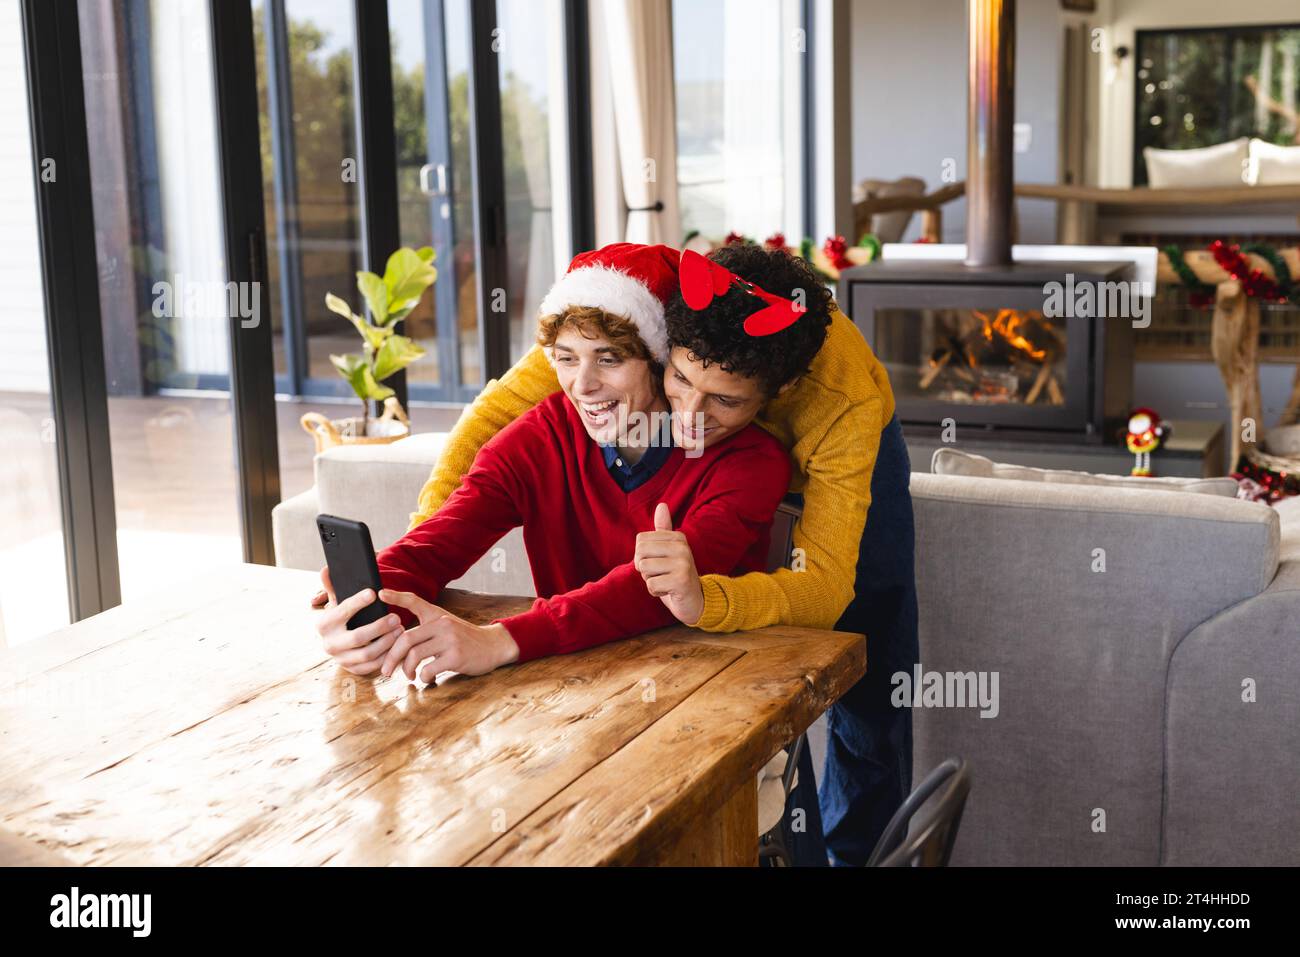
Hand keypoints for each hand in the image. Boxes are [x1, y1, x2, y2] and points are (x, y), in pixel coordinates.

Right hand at [313, 566, 403, 675]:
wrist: (338, 643)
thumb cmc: (342, 618)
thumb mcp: (336, 603)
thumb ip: (333, 586)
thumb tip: (326, 569)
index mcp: (324, 624)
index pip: (342, 611)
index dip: (357, 602)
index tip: (374, 593)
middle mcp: (329, 644)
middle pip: (358, 637)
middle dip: (379, 627)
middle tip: (396, 617)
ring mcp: (341, 659)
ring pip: (367, 654)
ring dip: (387, 642)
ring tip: (400, 629)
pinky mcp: (352, 669)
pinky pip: (372, 666)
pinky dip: (386, 656)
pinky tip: (397, 644)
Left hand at [378, 589, 519, 681]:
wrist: (493, 646)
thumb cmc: (464, 639)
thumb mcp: (446, 625)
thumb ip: (426, 626)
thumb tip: (400, 636)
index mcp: (438, 616)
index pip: (414, 602)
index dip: (396, 596)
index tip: (381, 593)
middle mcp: (443, 625)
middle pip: (406, 639)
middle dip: (391, 657)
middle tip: (385, 671)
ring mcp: (450, 641)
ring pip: (414, 656)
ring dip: (407, 670)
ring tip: (409, 676)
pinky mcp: (457, 657)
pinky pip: (428, 669)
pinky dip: (424, 677)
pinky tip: (428, 678)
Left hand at [635, 502, 703, 625]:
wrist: (695, 600)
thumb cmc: (675, 574)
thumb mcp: (668, 550)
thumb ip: (663, 529)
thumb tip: (662, 505)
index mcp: (677, 537)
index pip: (640, 540)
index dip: (642, 555)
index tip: (658, 562)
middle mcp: (682, 547)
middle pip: (640, 553)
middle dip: (643, 568)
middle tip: (659, 574)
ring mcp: (683, 563)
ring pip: (644, 569)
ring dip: (650, 580)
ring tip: (665, 581)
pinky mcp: (681, 581)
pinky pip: (651, 584)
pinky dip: (655, 592)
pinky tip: (669, 591)